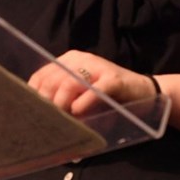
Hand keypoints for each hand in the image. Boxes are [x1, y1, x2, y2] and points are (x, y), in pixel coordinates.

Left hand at [28, 50, 155, 116]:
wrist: (145, 92)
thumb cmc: (109, 97)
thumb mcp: (81, 95)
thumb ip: (63, 99)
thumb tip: (41, 118)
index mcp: (68, 61)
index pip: (41, 76)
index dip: (34, 95)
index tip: (34, 113)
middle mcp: (80, 59)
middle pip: (51, 80)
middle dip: (47, 103)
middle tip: (49, 120)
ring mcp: (97, 67)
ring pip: (67, 83)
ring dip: (61, 105)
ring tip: (64, 118)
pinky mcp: (113, 79)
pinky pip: (92, 90)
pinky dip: (82, 104)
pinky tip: (78, 112)